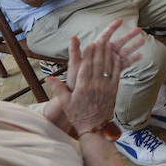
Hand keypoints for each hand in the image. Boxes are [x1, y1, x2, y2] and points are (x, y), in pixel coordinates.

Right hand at [48, 21, 145, 135]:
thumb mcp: (65, 102)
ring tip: (109, 42)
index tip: (90, 44)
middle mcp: (95, 86)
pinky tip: (117, 55)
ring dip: (109, 54)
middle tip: (101, 38)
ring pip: (108, 67)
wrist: (94, 127)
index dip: (89, 55)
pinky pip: (116, 74)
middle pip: (98, 64)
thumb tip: (48, 78)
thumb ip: (58, 89)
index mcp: (82, 87)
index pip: (86, 67)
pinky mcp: (113, 90)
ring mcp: (105, 88)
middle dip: (100, 50)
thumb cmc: (77, 115)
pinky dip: (117, 64)